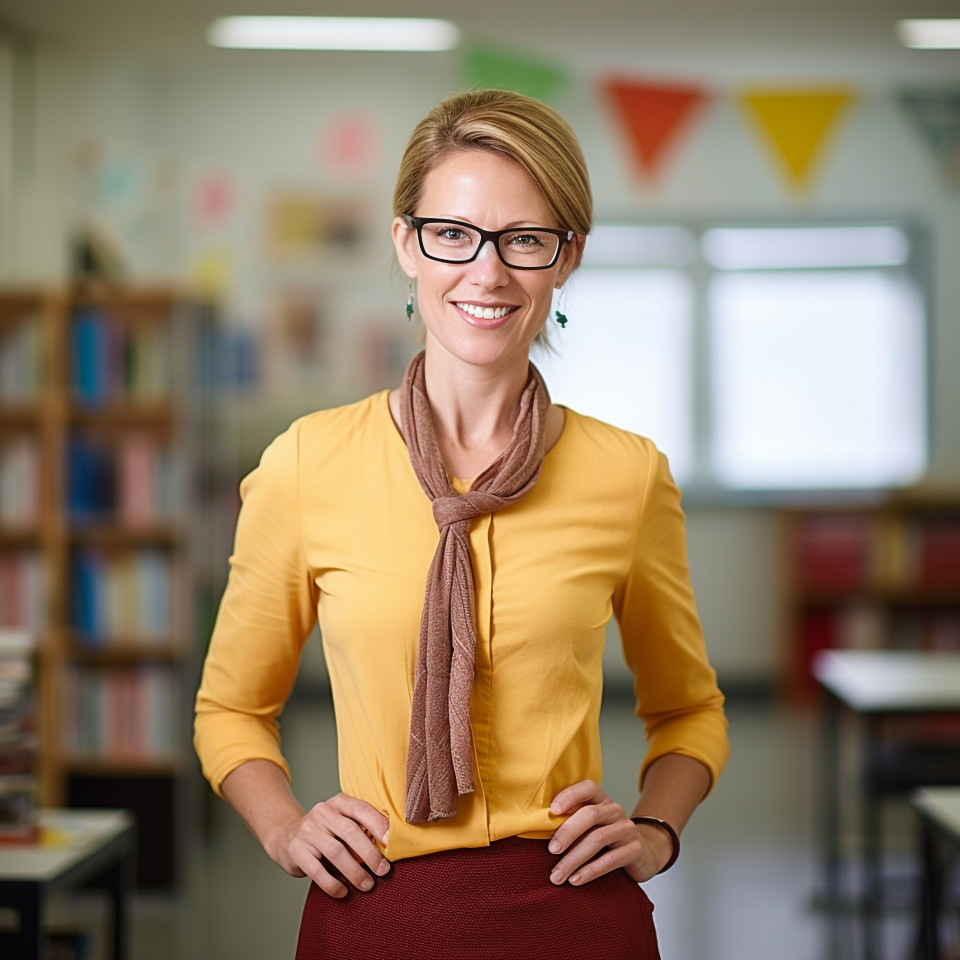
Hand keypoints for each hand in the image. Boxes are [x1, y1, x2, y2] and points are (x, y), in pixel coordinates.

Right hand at [268, 792, 390, 897]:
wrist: (286, 836)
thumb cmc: (325, 832)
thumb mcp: (341, 822)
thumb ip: (361, 829)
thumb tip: (389, 849)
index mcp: (338, 802)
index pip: (361, 809)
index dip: (378, 824)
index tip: (392, 842)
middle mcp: (322, 812)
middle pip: (350, 831)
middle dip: (370, 853)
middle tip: (384, 871)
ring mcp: (307, 830)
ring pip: (335, 851)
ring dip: (354, 871)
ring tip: (367, 885)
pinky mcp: (296, 850)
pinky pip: (317, 870)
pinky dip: (332, 884)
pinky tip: (343, 892)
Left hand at [547, 780, 672, 885]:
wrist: (642, 852)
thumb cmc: (603, 836)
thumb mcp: (589, 825)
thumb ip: (571, 821)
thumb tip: (536, 828)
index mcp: (600, 799)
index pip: (587, 787)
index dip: (569, 795)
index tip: (552, 810)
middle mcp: (614, 810)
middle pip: (590, 815)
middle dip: (567, 833)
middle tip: (551, 850)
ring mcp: (626, 829)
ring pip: (597, 839)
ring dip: (573, 859)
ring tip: (557, 875)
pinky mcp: (634, 849)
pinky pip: (609, 860)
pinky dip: (589, 871)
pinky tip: (575, 880)